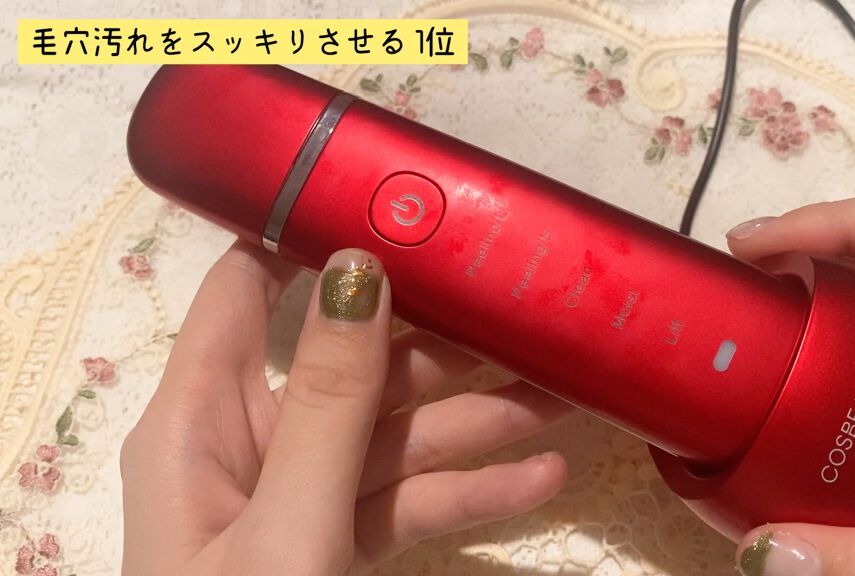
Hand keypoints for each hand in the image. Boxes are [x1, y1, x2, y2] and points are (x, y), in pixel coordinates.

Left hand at [121, 242, 571, 574]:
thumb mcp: (288, 521)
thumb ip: (330, 401)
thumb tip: (358, 267)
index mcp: (201, 416)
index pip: (248, 289)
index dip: (311, 234)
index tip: (401, 200)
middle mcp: (246, 442)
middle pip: (355, 366)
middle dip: (447, 349)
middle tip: (533, 320)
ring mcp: (296, 494)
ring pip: (395, 436)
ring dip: (479, 422)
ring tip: (567, 400)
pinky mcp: (333, 541)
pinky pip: (405, 501)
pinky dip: (470, 493)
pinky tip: (541, 481)